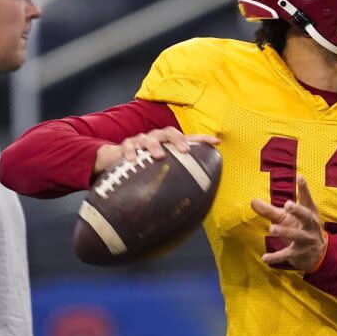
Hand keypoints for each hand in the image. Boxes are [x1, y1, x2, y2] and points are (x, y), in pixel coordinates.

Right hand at [93, 128, 219, 174]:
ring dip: (154, 146)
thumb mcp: (164, 169)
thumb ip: (178, 179)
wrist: (119, 159)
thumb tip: (196, 202)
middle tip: (185, 150)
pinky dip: (130, 152)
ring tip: (159, 155)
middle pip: (170, 133)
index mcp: (170, 143)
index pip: (189, 138)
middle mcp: (158, 138)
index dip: (203, 138)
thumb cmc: (147, 165)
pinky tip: (132, 160)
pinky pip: (128, 146)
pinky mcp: (127, 145)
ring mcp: (142, 141)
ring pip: (149, 138)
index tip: (216, 142)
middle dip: (178, 140)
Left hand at [251, 175, 326, 271]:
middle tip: (288, 205)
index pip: (306, 199)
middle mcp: (310, 225)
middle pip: (306, 216)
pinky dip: (276, 257)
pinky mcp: (299, 253)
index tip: (299, 176)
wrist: (318, 253)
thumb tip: (252, 201)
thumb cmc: (299, 228)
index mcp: (308, 212)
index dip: (304, 188)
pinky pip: (287, 254)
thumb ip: (269, 210)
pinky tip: (264, 258)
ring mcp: (306, 240)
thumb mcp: (286, 217)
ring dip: (285, 232)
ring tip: (272, 229)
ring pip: (296, 235)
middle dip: (298, 210)